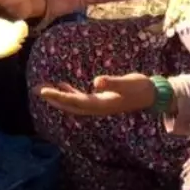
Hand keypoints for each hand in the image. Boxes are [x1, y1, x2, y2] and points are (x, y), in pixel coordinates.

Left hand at [38, 74, 156, 116]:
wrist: (152, 95)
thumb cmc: (140, 87)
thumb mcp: (127, 83)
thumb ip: (112, 83)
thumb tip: (97, 82)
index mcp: (100, 104)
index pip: (74, 101)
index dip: (58, 96)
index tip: (43, 91)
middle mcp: (96, 107)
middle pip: (70, 105)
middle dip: (53, 98)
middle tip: (37, 90)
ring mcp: (98, 105)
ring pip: (73, 103)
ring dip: (58, 96)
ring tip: (44, 89)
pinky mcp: (100, 100)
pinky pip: (80, 99)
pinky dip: (69, 93)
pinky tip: (62, 85)